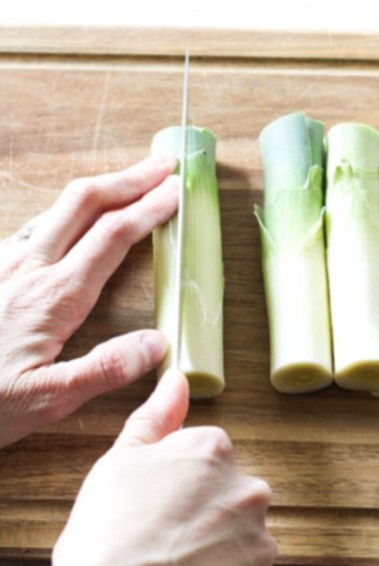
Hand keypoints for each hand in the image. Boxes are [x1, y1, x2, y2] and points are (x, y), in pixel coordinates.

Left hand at [0, 153, 178, 447]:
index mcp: (53, 296)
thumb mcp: (47, 401)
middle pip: (84, 202)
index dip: (149, 209)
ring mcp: (5, 265)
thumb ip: (103, 370)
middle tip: (162, 164)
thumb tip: (156, 343)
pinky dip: (70, 212)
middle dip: (128, 178)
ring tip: (129, 185)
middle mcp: (28, 268)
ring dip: (100, 190)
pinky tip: (75, 223)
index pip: (112, 236)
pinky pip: (35, 227)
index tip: (176, 191)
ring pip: (57, 209)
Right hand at [46, 369, 277, 565]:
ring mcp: (259, 548)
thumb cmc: (109, 540)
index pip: (206, 462)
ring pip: (238, 553)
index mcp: (213, 454)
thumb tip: (177, 381)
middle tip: (158, 551)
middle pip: (229, 506)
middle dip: (202, 526)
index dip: (176, 490)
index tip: (154, 511)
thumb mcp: (119, 463)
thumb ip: (155, 419)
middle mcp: (249, 494)